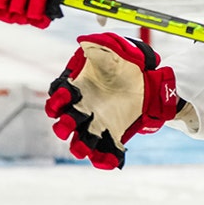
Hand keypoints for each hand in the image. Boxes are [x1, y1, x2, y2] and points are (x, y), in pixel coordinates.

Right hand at [45, 32, 179, 168]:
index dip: (57, 100)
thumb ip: (98, 48)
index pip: (58, 97)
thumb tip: (86, 41)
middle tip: (67, 125)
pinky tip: (112, 162)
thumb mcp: (112, 51)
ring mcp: (96, 124)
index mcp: (77, 89)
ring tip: (81, 150)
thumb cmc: (123, 64)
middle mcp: (82, 109)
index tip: (64, 97)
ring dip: (79, 147)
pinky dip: (106, 159)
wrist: (146, 80)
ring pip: (81, 141)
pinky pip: (105, 150)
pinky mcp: (112, 135)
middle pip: (65, 122)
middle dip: (63, 125)